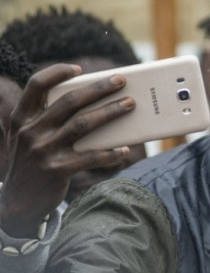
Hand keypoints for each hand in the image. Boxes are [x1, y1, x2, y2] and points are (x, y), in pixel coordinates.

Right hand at [0, 63, 134, 236]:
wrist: (16, 203)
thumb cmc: (33, 163)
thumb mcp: (29, 139)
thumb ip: (49, 121)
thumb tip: (95, 104)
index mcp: (21, 119)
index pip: (36, 85)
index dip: (58, 72)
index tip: (79, 69)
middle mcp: (30, 132)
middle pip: (69, 102)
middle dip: (99, 89)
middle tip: (121, 81)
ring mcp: (43, 151)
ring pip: (84, 124)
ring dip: (110, 112)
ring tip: (130, 105)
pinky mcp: (57, 171)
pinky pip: (90, 157)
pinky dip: (110, 153)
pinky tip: (124, 149)